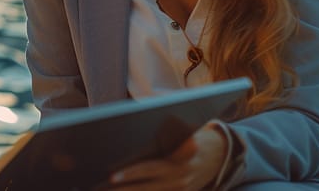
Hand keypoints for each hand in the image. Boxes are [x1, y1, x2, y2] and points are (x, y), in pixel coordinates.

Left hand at [106, 124, 227, 189]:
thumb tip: (131, 136)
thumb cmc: (194, 135)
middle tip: (99, 189)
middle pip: (144, 188)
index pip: (148, 170)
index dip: (129, 174)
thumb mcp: (183, 133)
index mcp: (178, 163)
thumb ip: (163, 138)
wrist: (220, 153)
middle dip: (121, 190)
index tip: (111, 177)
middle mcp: (178, 180)